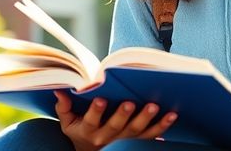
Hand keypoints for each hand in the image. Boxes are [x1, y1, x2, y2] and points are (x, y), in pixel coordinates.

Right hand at [54, 90, 178, 150]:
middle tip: (130, 103)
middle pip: (116, 126)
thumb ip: (64, 107)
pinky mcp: (137, 141)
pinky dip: (162, 126)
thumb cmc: (80, 133)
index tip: (100, 99)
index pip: (91, 121)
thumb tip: (59, 89)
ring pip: (136, 131)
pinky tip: (172, 115)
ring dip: (146, 119)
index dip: (95, 111)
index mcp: (89, 130)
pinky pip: (151, 135)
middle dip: (123, 114)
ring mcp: (124, 140)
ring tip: (155, 106)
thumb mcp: (68, 123)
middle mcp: (108, 137)